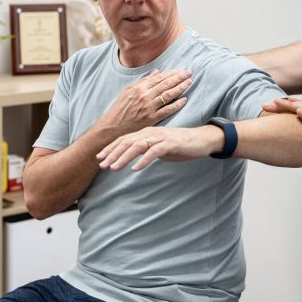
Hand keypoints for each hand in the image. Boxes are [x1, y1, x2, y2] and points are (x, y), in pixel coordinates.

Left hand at [97, 125, 222, 171]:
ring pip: (137, 146)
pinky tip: (136, 169)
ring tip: (114, 168)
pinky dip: (144, 160)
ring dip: (124, 157)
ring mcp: (160, 137)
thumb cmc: (180, 144)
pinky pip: (154, 152)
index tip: (100, 157)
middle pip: (127, 142)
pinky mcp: (170, 144)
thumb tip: (134, 158)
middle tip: (102, 165)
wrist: (201, 140)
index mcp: (147, 132)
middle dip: (113, 153)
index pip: (125, 139)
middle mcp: (151, 132)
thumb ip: (146, 150)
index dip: (111, 148)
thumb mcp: (159, 147)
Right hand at [101, 69, 191, 134]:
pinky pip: (167, 110)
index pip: (159, 77)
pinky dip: (177, 104)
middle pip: (166, 84)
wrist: (113, 127)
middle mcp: (145, 96)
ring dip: (180, 88)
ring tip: (189, 82)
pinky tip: (184, 99)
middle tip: (189, 73)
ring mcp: (149, 108)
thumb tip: (157, 72)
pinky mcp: (152, 119)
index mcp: (139, 87)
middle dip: (179, 77)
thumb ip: (143, 81)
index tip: (180, 70)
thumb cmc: (120, 108)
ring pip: (168, 95)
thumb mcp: (128, 91)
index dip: (171, 73)